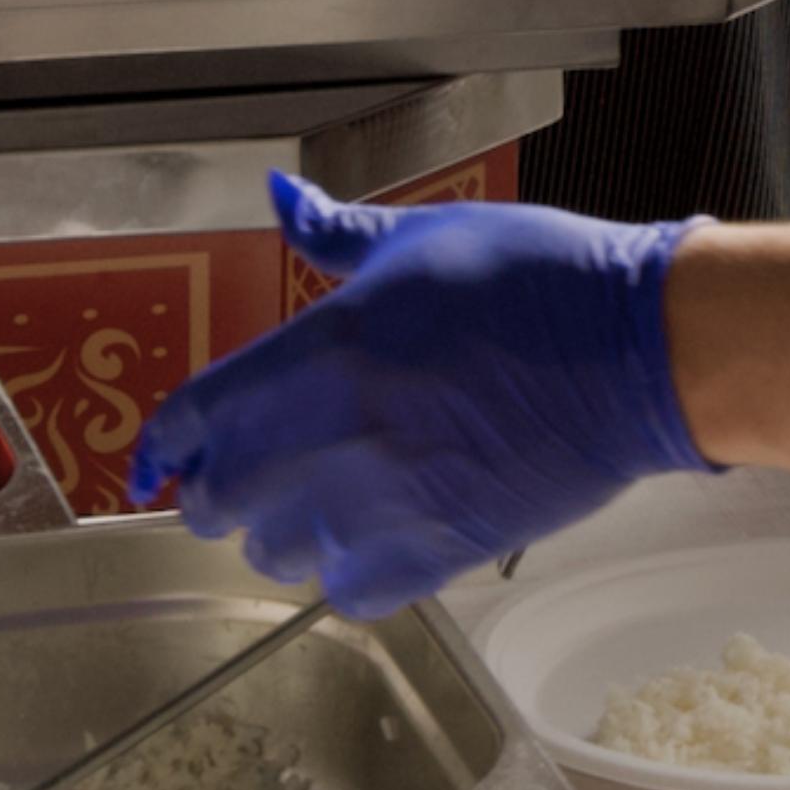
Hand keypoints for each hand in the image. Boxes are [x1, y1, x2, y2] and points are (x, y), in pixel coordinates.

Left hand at [127, 173, 712, 616]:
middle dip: (214, 486)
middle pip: (220, 496)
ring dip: (277, 528)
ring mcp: (385, 501)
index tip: (154, 457)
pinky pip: (347, 591)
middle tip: (237, 470)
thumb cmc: (539, 279)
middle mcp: (338, 431)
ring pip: (275, 550)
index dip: (164, 442)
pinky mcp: (437, 551)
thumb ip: (339, 235)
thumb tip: (281, 198)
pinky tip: (365, 536)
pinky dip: (342, 571)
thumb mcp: (426, 236)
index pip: (199, 413)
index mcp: (326, 345)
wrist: (635, 352)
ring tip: (311, 498)